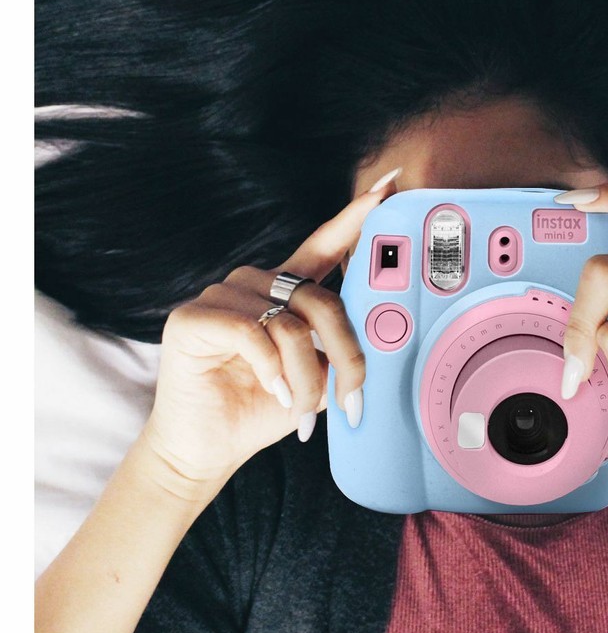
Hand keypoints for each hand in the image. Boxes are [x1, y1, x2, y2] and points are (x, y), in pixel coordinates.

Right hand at [144, 169, 401, 489]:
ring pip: (290, 325)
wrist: (211, 447)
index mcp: (286, 289)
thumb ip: (342, 346)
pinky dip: (271, 371)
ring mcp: (223, 294)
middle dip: (346, 355)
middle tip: (350, 399)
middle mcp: (256, 282)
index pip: (325, 245)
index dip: (356, 217)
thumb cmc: (264, 408)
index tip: (389, 185)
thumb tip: (383, 334)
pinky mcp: (194, 316)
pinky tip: (271, 391)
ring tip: (300, 408)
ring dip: (306, 376)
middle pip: (321, 300)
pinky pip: (252, 334)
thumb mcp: (319, 374)